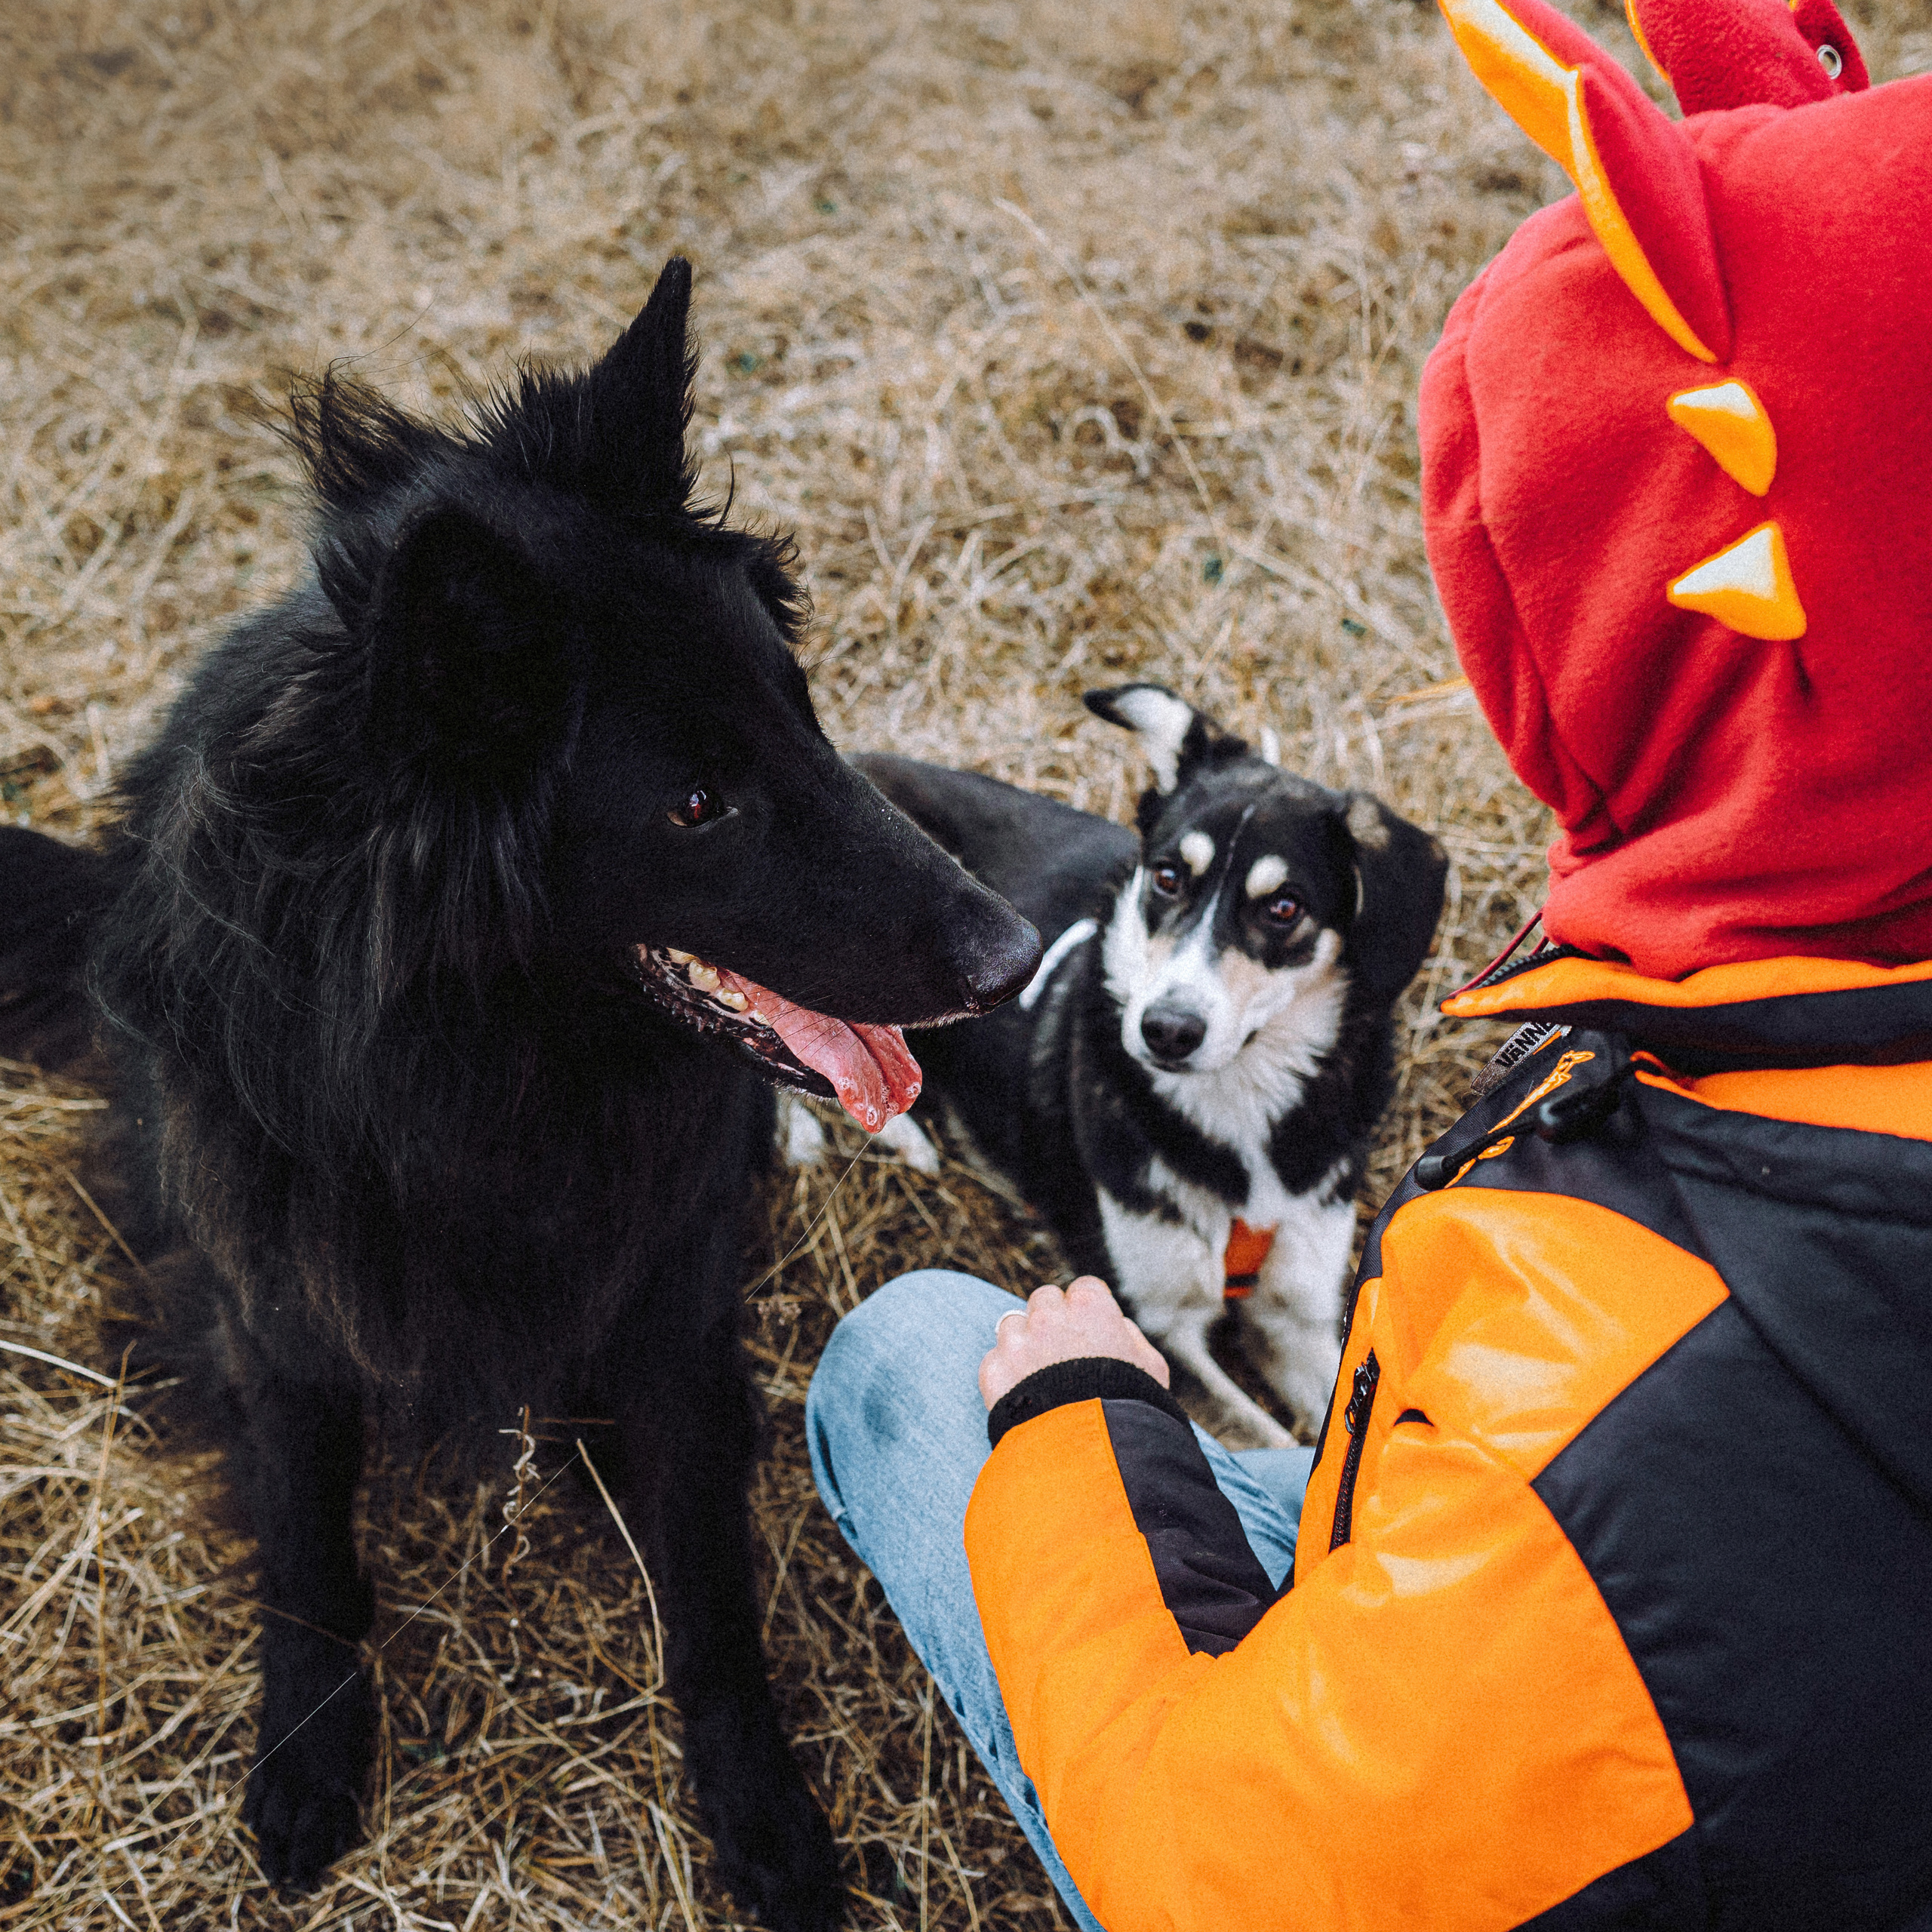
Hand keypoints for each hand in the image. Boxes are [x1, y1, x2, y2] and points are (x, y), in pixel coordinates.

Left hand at [978, 1276, 1170, 1409]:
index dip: (1088, 1313)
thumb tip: (1117, 1326)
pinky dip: (1006, 1375)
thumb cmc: (1131, 1411)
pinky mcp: (994, 1371)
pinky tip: (1027, 1399)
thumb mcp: (1151, 1368)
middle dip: (1053, 1321)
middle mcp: (1049, 1315)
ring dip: (1024, 1343)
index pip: (1084, 1289)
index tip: (1090, 1333)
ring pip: (1013, 1325)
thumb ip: (1130, 1336)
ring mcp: (1017, 1342)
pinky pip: (995, 1360)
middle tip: (1064, 1355)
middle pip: (1044, 1301)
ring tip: (1042, 1380)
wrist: (1091, 1456)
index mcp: (1090, 1306)